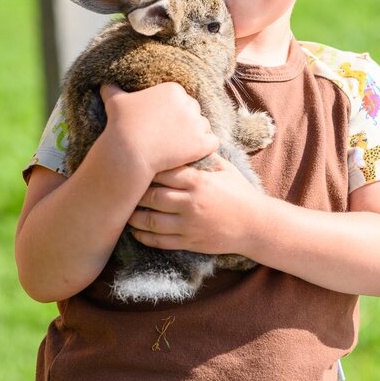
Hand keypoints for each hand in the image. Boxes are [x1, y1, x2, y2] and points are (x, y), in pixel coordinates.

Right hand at [100, 83, 218, 175]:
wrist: (128, 153)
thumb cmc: (121, 126)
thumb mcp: (115, 103)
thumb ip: (112, 90)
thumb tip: (104, 82)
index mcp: (173, 90)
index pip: (181, 100)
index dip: (173, 113)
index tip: (163, 124)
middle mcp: (189, 103)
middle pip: (193, 112)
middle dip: (185, 123)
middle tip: (171, 137)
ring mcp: (197, 123)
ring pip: (203, 127)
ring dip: (195, 135)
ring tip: (179, 146)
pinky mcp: (203, 143)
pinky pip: (212, 143)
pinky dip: (205, 148)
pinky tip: (193, 153)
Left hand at [126, 154, 265, 256]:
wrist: (256, 225)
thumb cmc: (240, 193)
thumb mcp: (226, 169)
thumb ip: (204, 156)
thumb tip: (186, 138)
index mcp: (199, 181)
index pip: (164, 172)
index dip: (147, 168)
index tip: (135, 164)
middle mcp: (191, 203)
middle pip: (153, 196)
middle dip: (136, 192)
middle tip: (123, 187)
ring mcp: (189, 225)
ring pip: (152, 221)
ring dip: (134, 216)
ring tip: (125, 210)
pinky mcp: (190, 242)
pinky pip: (160, 241)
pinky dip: (144, 237)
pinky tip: (136, 231)